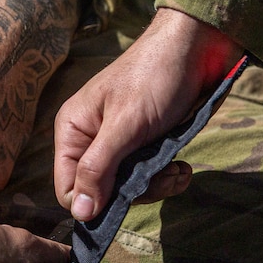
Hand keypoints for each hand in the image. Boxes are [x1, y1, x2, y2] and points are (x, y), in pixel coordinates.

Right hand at [54, 8, 243, 220]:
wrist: (194, 48)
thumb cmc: (153, 78)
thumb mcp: (124, 125)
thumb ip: (98, 169)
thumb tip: (79, 214)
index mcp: (72, 132)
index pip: (68, 188)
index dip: (95, 202)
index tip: (129, 198)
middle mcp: (89, 141)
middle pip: (100, 192)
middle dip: (136, 191)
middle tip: (165, 177)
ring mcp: (116, 144)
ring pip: (127, 187)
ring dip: (157, 184)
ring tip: (180, 169)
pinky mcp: (141, 145)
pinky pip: (146, 176)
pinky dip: (167, 177)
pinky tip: (183, 167)